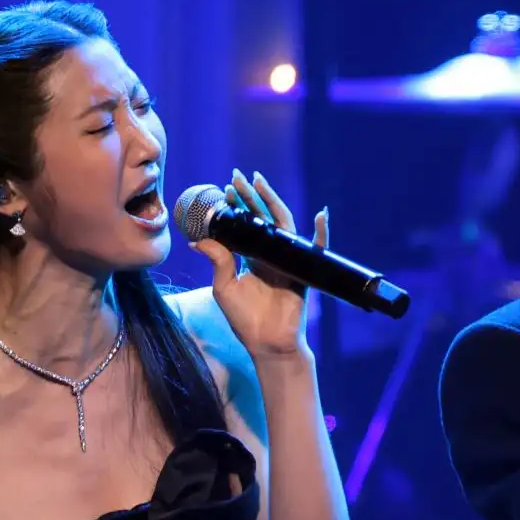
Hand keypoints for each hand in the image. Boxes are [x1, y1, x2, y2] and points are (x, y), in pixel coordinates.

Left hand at [194, 170, 326, 360]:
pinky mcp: (303, 271)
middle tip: (237, 176)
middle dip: (250, 196)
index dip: (236, 207)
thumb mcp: (224, 288)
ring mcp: (287, 260)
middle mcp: (270, 255)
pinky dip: (321, 232)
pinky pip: (315, 249)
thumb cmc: (245, 320)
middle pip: (262, 218)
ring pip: (282, 224)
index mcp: (251, 258)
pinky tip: (321, 215)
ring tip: (260, 183)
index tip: (225, 189)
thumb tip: (198, 240)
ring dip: (273, 202)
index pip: (244, 225)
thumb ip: (217, 261)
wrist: (267, 343)